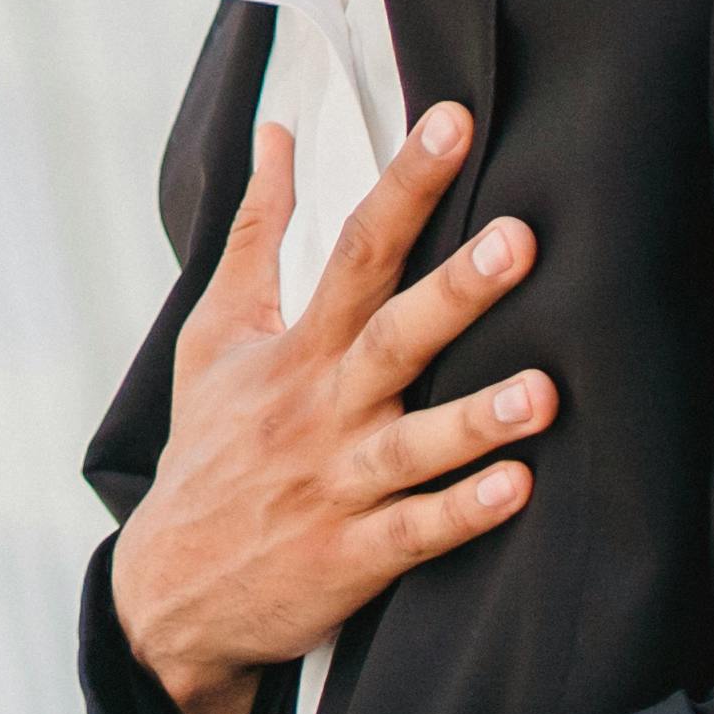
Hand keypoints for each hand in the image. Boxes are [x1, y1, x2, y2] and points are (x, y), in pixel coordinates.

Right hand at [110, 105, 551, 713]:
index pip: (354, 250)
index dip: (405, 185)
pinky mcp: (353, 558)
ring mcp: (336, 486)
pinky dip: (463, 514)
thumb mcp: (214, 335)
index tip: (454, 122)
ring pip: (414, 447)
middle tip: (518, 240)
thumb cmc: (208, 447)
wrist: (170, 591)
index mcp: (295, 350)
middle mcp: (320, 410)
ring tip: (543, 390)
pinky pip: (416, 535)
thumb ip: (255, 234)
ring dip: (476, 419)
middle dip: (455, 290)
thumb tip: (276, 132)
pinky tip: (517, 488)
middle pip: (391, 339)